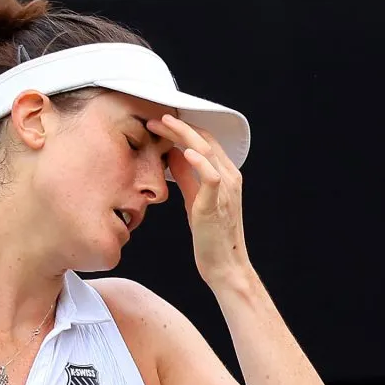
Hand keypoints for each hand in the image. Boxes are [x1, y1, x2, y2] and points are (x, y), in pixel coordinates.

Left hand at [147, 114, 250, 284]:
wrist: (225, 266)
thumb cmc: (210, 235)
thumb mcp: (194, 199)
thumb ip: (186, 176)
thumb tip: (172, 153)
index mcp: (226, 174)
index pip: (205, 140)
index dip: (183, 128)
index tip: (160, 122)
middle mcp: (230, 177)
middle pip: (205, 140)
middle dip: (179, 126)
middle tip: (155, 118)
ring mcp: (226, 190)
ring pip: (207, 151)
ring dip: (183, 135)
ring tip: (162, 125)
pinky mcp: (216, 205)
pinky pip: (211, 177)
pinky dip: (198, 162)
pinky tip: (182, 152)